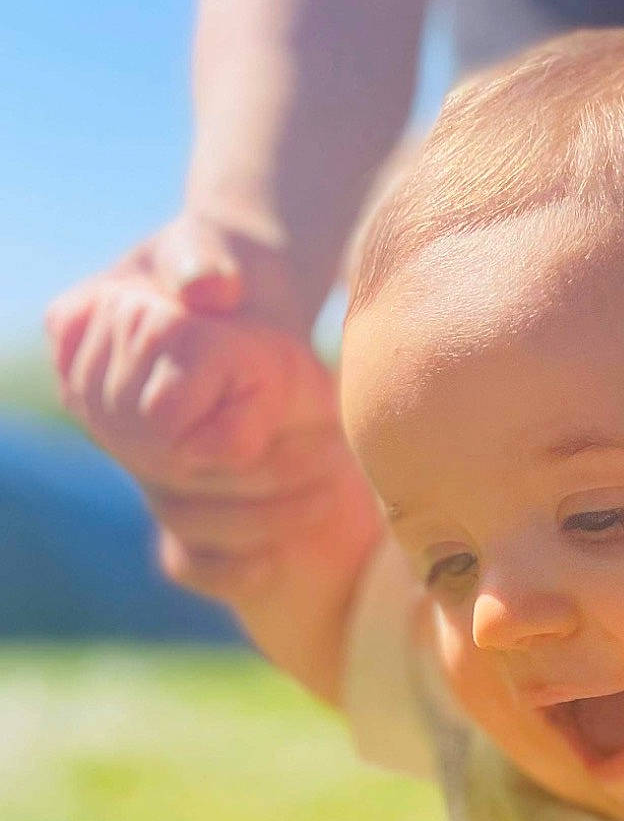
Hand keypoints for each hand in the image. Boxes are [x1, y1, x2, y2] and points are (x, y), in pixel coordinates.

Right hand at [45, 262, 379, 698]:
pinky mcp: (181, 514)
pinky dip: (230, 569)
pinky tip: (275, 561)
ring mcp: (143, 471)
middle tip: (333, 450)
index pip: (154, 413)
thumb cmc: (227, 275)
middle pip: (174, 474)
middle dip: (261, 470)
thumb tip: (212, 290)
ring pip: (188, 517)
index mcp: (93, 358)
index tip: (282, 386)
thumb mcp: (212, 251)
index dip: (217, 410)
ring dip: (267, 514)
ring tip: (333, 489)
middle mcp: (107, 420)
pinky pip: (187, 562)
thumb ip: (201, 260)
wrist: (249, 314)